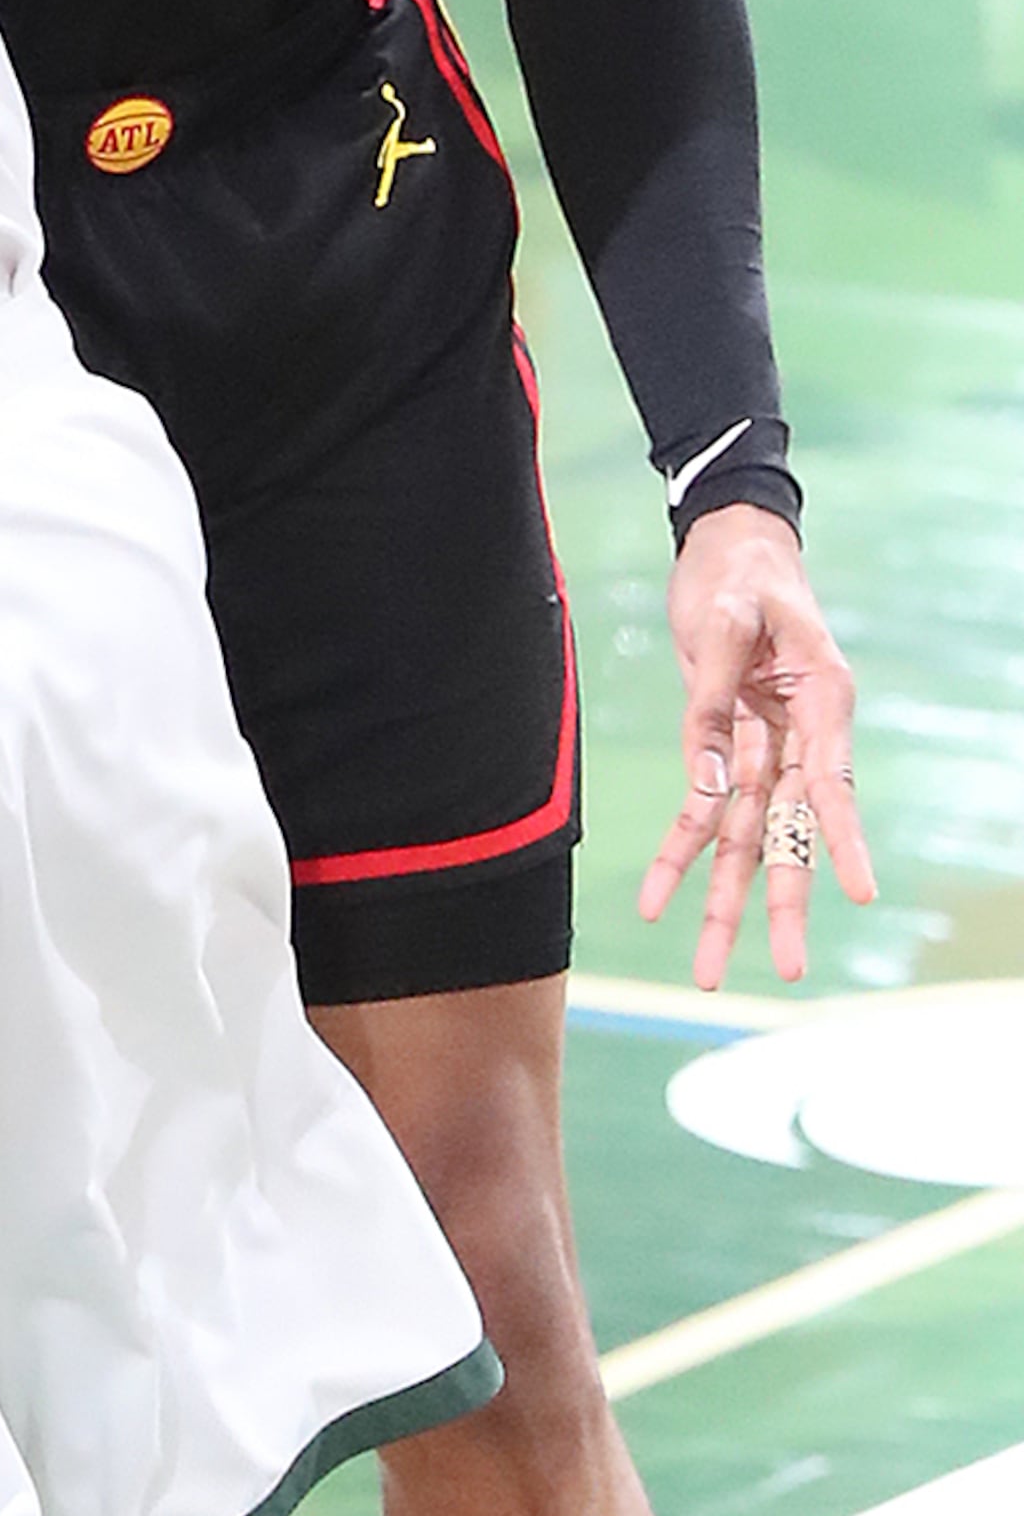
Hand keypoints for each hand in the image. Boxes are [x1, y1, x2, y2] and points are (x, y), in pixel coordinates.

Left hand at [642, 509, 871, 987]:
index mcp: (823, 701)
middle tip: (786, 970)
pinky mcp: (722, 743)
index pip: (833, 783)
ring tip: (708, 970)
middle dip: (783, 902)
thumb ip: (716, 697)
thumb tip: (710, 779)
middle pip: (789, 831)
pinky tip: (654, 898)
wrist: (727, 545)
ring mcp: (763, 747)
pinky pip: (700, 809)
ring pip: (745, 838)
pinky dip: (676, 853)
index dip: (844, 840)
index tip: (861, 893)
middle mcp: (800, 737)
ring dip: (725, 902)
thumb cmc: (742, 573)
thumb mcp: (729, 617)